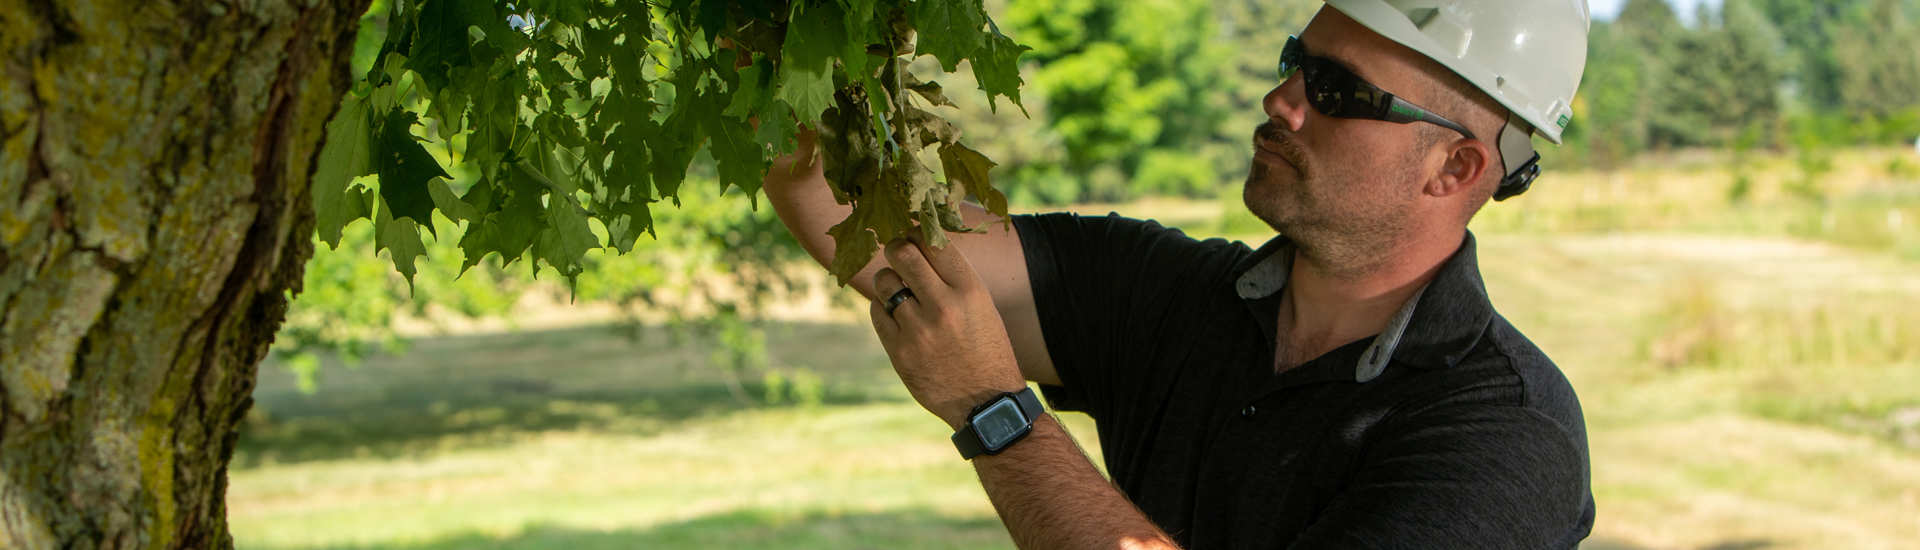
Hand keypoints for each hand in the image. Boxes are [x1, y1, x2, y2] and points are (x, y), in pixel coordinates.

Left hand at [869, 234, 1026, 429]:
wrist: (986, 402)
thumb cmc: (986, 349)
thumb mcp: (982, 307)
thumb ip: (952, 277)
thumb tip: (917, 241)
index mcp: (970, 291)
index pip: (934, 242)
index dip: (919, 232)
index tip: (914, 236)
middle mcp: (944, 306)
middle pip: (903, 253)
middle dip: (896, 248)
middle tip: (897, 253)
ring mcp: (918, 330)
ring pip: (885, 281)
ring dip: (889, 280)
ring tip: (899, 290)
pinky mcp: (900, 352)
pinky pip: (877, 311)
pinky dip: (883, 307)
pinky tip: (897, 315)